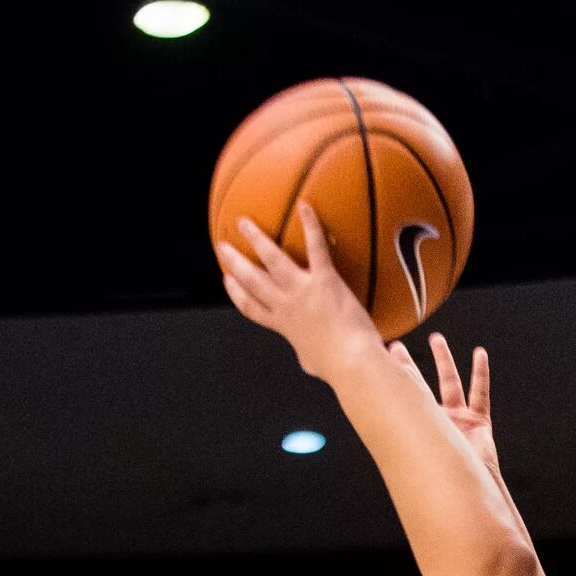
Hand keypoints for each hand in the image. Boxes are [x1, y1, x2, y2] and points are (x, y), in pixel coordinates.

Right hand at [218, 203, 382, 379]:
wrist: (352, 363)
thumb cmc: (339, 368)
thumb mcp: (315, 364)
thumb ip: (310, 355)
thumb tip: (315, 359)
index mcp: (283, 326)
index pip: (251, 308)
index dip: (236, 293)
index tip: (227, 280)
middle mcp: (286, 306)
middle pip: (252, 280)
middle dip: (235, 261)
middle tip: (223, 246)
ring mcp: (302, 291)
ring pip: (271, 259)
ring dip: (256, 238)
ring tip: (244, 222)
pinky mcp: (324, 281)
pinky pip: (315, 248)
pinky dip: (310, 225)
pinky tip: (304, 207)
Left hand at [392, 334, 499, 479]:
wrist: (461, 492)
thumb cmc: (435, 477)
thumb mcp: (410, 448)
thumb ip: (393, 429)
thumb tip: (359, 404)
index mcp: (415, 428)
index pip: (399, 396)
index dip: (391, 377)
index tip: (379, 359)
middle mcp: (433, 421)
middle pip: (418, 386)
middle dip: (407, 366)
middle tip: (395, 347)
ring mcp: (456, 420)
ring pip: (450, 383)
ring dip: (443, 360)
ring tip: (436, 340)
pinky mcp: (478, 423)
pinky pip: (480, 393)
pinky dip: (481, 374)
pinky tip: (480, 355)